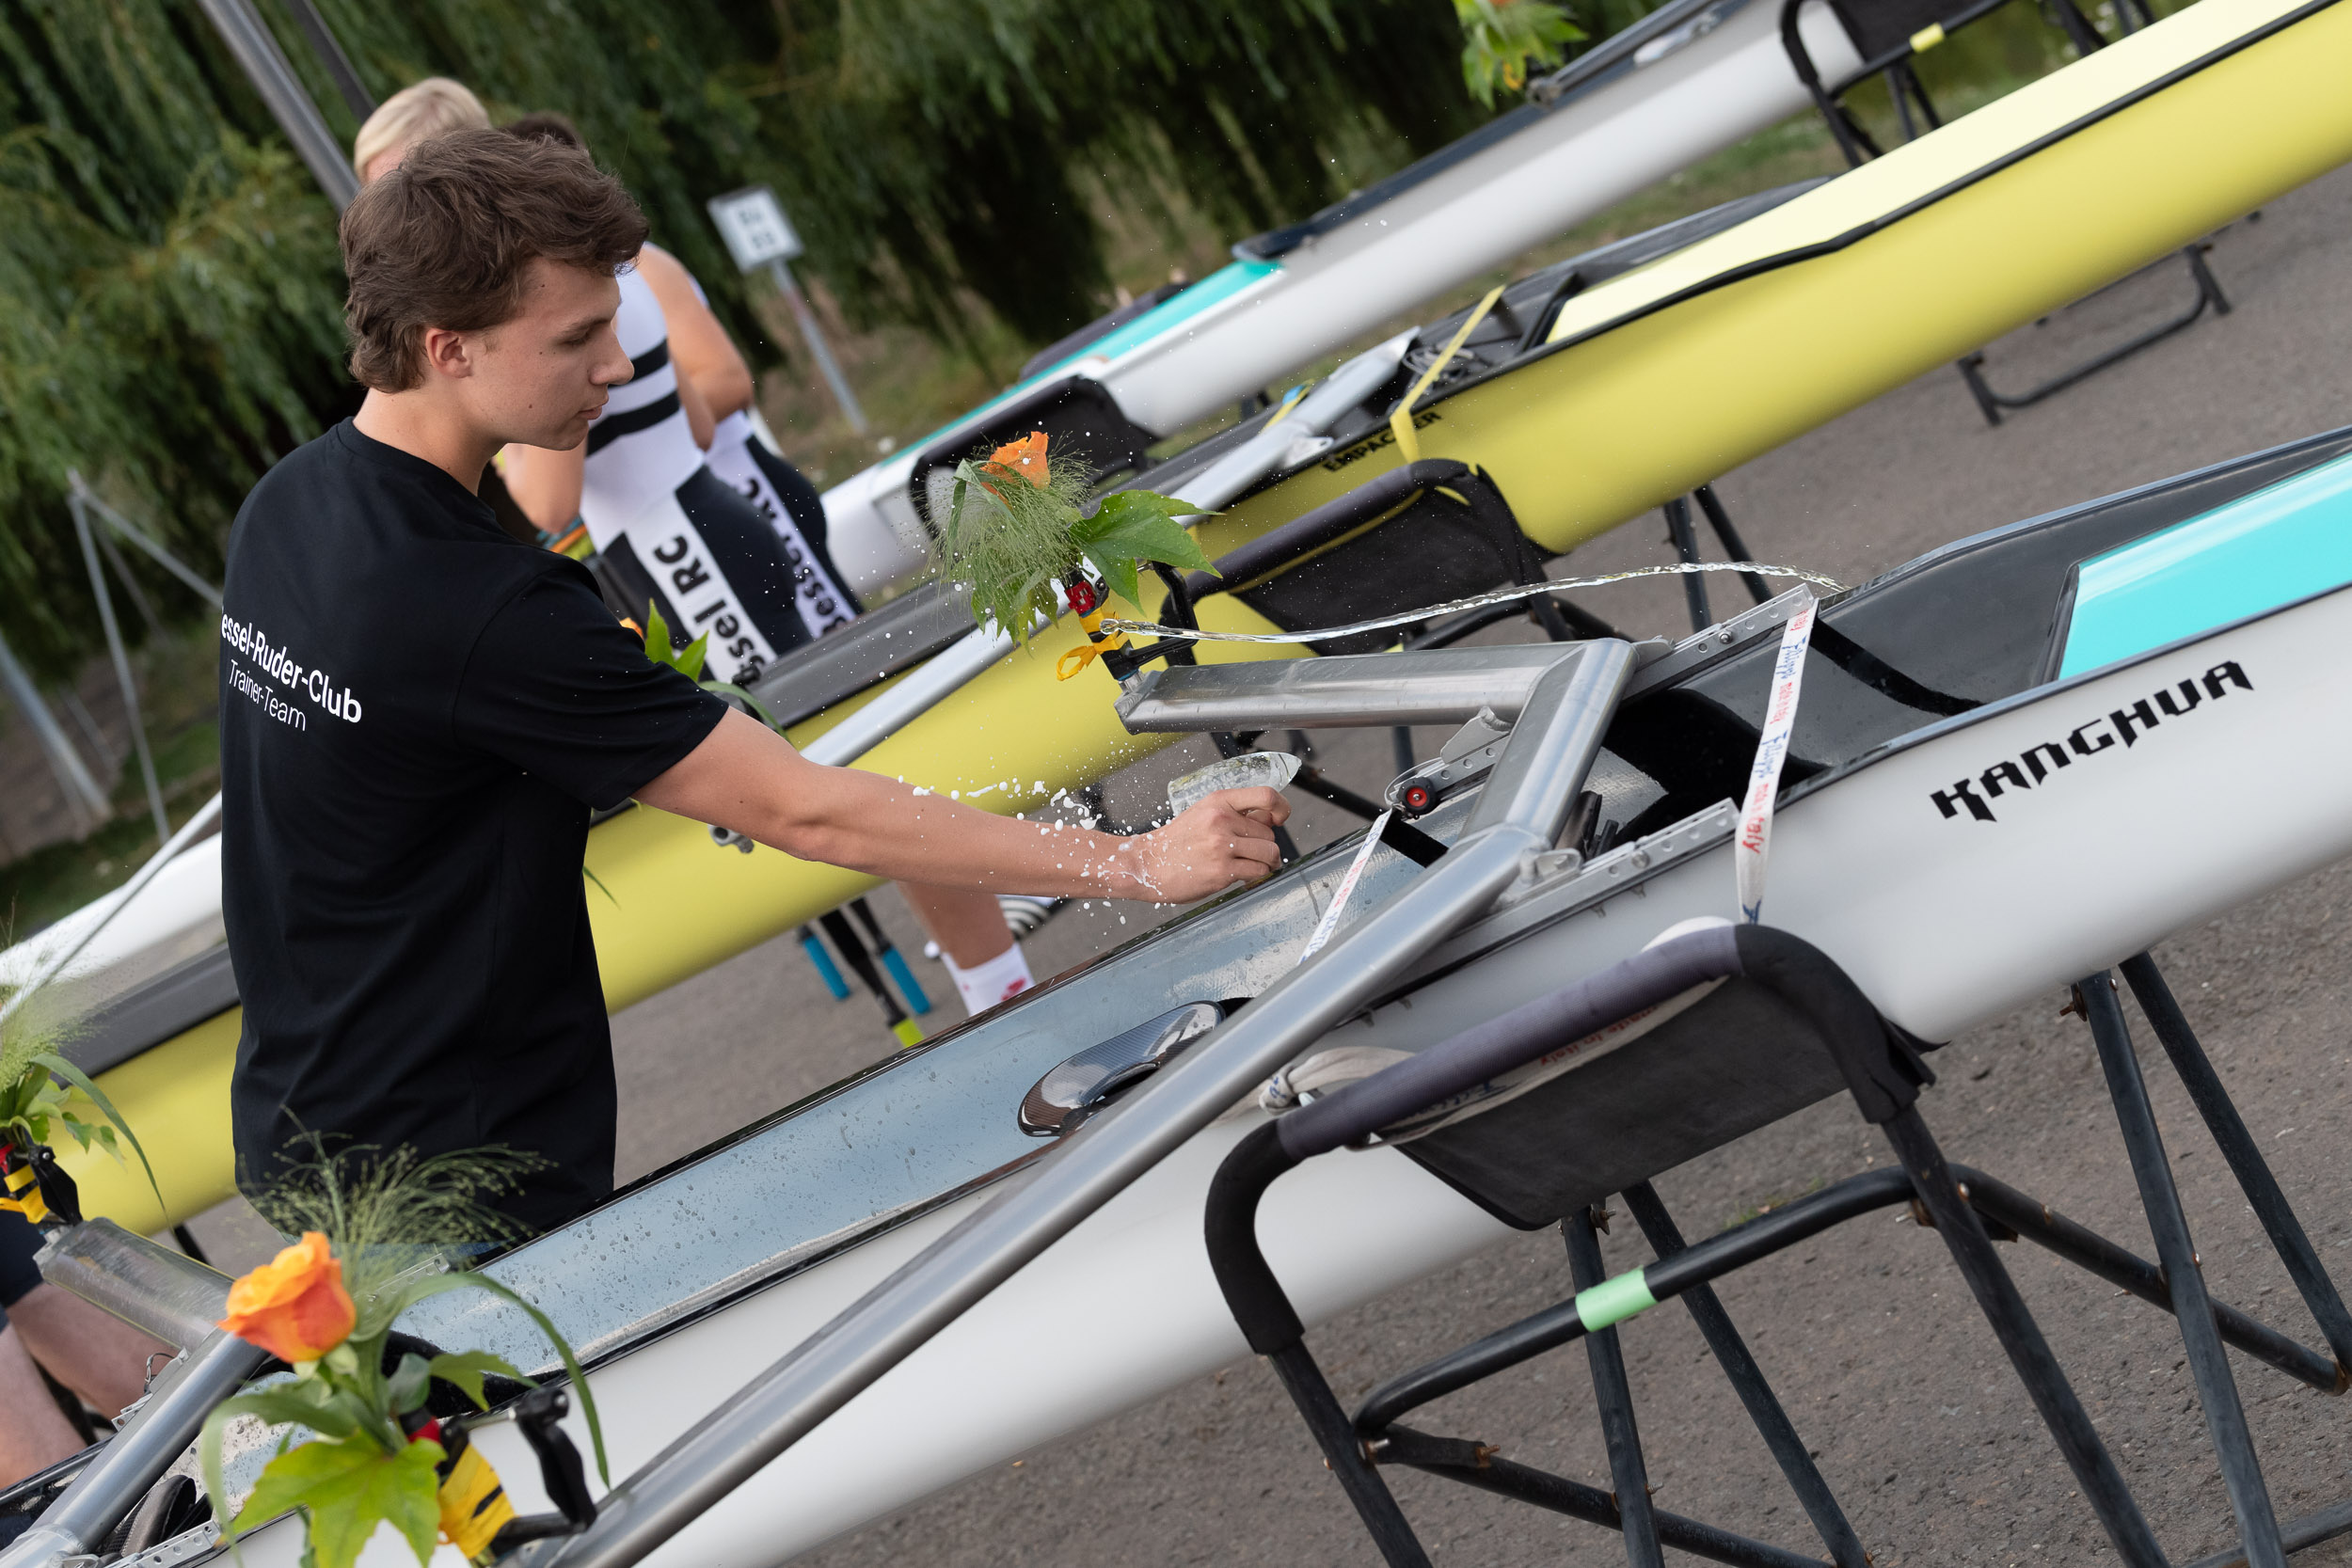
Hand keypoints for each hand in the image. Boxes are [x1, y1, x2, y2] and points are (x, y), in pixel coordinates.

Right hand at [1112, 787, 1289, 902]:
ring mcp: (1222, 845)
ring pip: (1269, 852)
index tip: (1281, 818)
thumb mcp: (1203, 814)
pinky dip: (1257, 875)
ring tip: (1256, 865)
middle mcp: (1222, 819)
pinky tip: (1244, 875)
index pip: (1266, 796)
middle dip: (1265, 845)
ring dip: (1268, 862)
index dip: (1281, 808)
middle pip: (1269, 833)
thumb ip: (1235, 814)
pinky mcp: (1223, 870)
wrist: (1148, 864)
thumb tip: (1270, 818)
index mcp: (1219, 801)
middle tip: (1251, 853)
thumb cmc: (1177, 841)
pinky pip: (1258, 871)